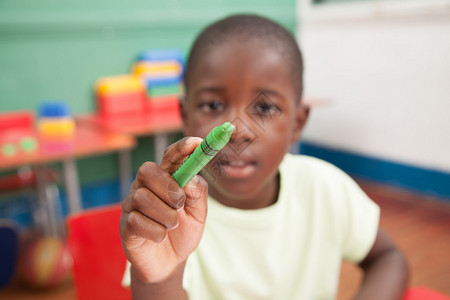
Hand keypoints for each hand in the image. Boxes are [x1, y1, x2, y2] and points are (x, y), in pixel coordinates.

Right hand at [120, 137, 207, 282]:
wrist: (169, 264)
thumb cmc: (183, 233)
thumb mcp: (199, 214)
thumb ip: (198, 194)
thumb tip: (190, 178)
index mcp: (166, 179)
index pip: (170, 157)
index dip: (181, 148)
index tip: (197, 143)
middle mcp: (145, 187)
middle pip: (147, 170)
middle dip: (168, 187)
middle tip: (180, 203)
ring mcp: (132, 205)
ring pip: (143, 198)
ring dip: (166, 216)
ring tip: (172, 226)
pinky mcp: (125, 224)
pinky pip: (138, 221)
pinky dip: (157, 232)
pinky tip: (160, 237)